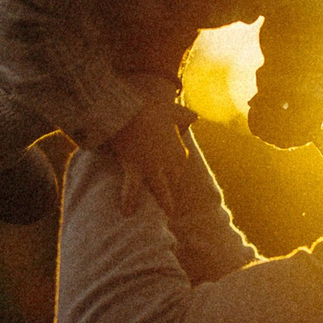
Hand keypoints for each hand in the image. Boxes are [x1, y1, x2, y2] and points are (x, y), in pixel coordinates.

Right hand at [105, 97, 198, 216]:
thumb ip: (185, 117)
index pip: (180, 166)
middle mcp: (169, 163)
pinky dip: (129, 200)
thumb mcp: (174, 111)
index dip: (173, 170)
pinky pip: (133, 188)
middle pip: (173, 180)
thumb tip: (195, 116)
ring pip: (160, 190)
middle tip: (166, 198)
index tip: (168, 173)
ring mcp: (152, 168)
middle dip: (169, 188)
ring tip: (168, 214)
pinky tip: (127, 213)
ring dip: (164, 202)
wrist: (132, 108)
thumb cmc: (152, 108)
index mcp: (179, 151)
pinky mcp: (135, 168)